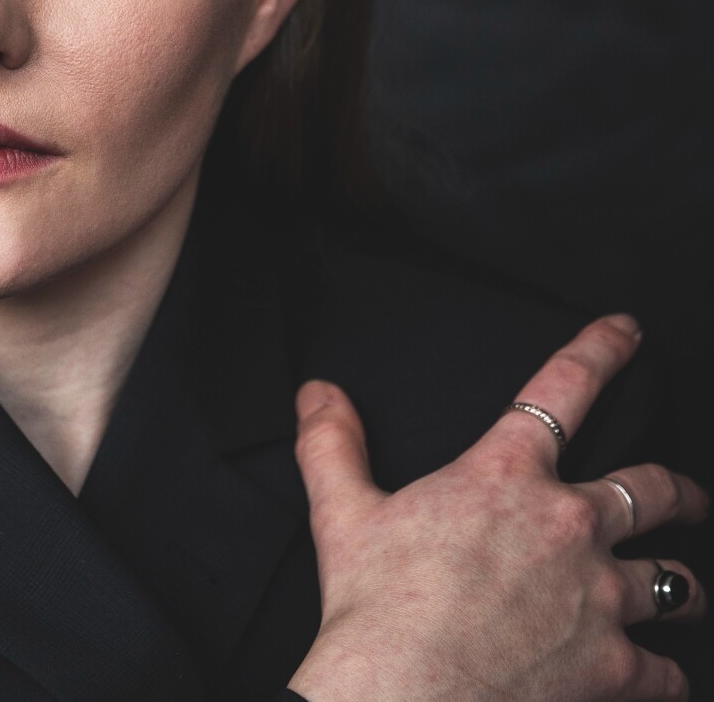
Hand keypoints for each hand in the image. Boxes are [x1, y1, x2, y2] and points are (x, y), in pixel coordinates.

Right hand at [287, 316, 707, 701]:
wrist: (406, 696)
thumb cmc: (378, 606)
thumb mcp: (342, 510)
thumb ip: (331, 442)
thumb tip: (318, 393)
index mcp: (505, 475)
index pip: (564, 388)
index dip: (602, 349)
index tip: (628, 330)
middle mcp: (568, 526)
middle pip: (651, 488)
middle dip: (678, 489)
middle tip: (686, 493)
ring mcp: (600, 598)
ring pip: (674, 580)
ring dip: (680, 583)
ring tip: (683, 588)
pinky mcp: (617, 668)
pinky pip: (669, 671)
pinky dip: (666, 673)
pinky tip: (662, 676)